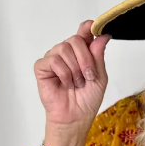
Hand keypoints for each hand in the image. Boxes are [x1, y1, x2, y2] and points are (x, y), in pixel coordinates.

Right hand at [34, 21, 110, 140]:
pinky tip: (66, 84)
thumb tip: (102, 35)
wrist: (75, 117)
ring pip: (64, 49)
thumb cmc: (87, 100)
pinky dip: (63, 73)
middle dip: (85, 59)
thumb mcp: (100, 77)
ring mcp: (53, 59)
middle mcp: (67, 53)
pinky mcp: (42, 67)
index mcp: (81, 53)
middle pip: (75, 40)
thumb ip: (99, 56)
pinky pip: (53, 60)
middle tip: (89, 76)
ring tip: (77, 84)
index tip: (93, 28)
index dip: (87, 28)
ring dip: (75, 69)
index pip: (83, 32)